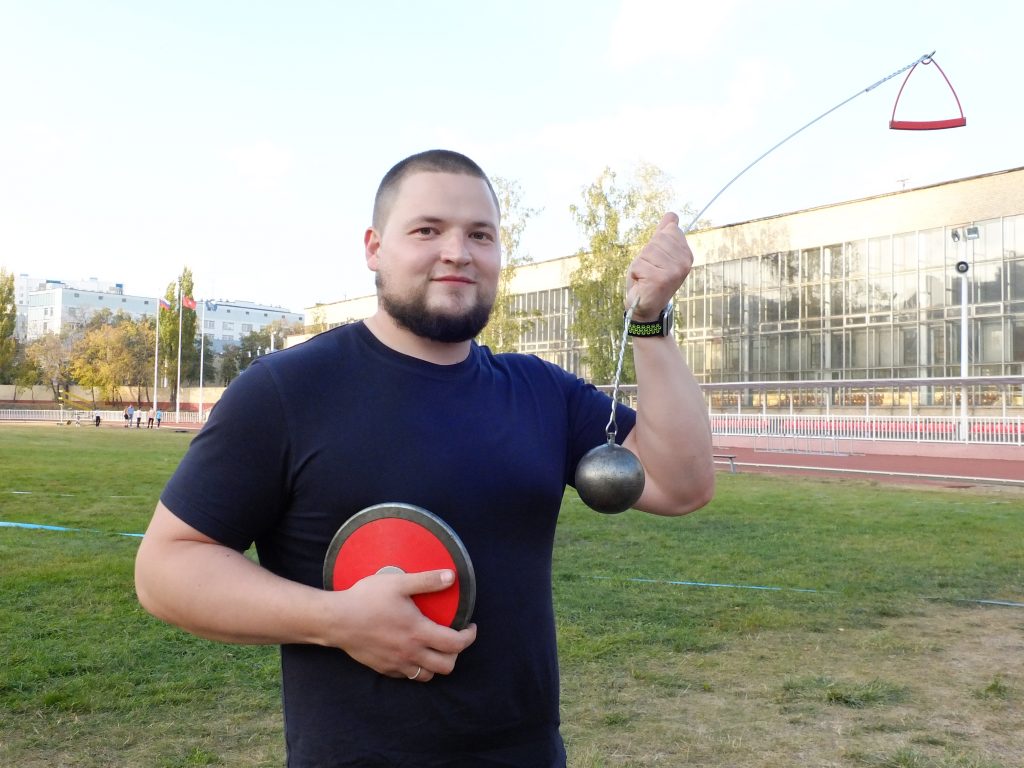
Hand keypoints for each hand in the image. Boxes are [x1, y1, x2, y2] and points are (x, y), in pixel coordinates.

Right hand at [325, 568, 476, 681]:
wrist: (336, 620)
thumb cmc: (366, 599)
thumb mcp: (398, 582)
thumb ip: (426, 580)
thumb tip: (452, 576)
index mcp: (418, 632)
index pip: (455, 644)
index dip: (469, 637)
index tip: (469, 627)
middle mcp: (410, 653)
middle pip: (446, 666)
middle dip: (456, 654)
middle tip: (453, 638)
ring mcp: (396, 663)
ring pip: (427, 676)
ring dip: (436, 664)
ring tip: (435, 648)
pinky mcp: (383, 668)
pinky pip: (407, 676)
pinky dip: (416, 668)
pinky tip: (412, 653)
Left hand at [624, 212, 693, 320]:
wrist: (644, 307)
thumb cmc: (648, 279)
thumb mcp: (655, 253)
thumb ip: (664, 234)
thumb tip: (672, 215)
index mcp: (686, 254)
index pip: (670, 229)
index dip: (656, 243)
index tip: (657, 260)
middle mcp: (684, 262)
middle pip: (658, 239)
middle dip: (647, 254)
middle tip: (649, 269)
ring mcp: (674, 271)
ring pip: (647, 251)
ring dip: (640, 264)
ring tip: (645, 277)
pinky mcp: (661, 279)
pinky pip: (639, 264)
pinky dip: (635, 273)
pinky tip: (642, 284)